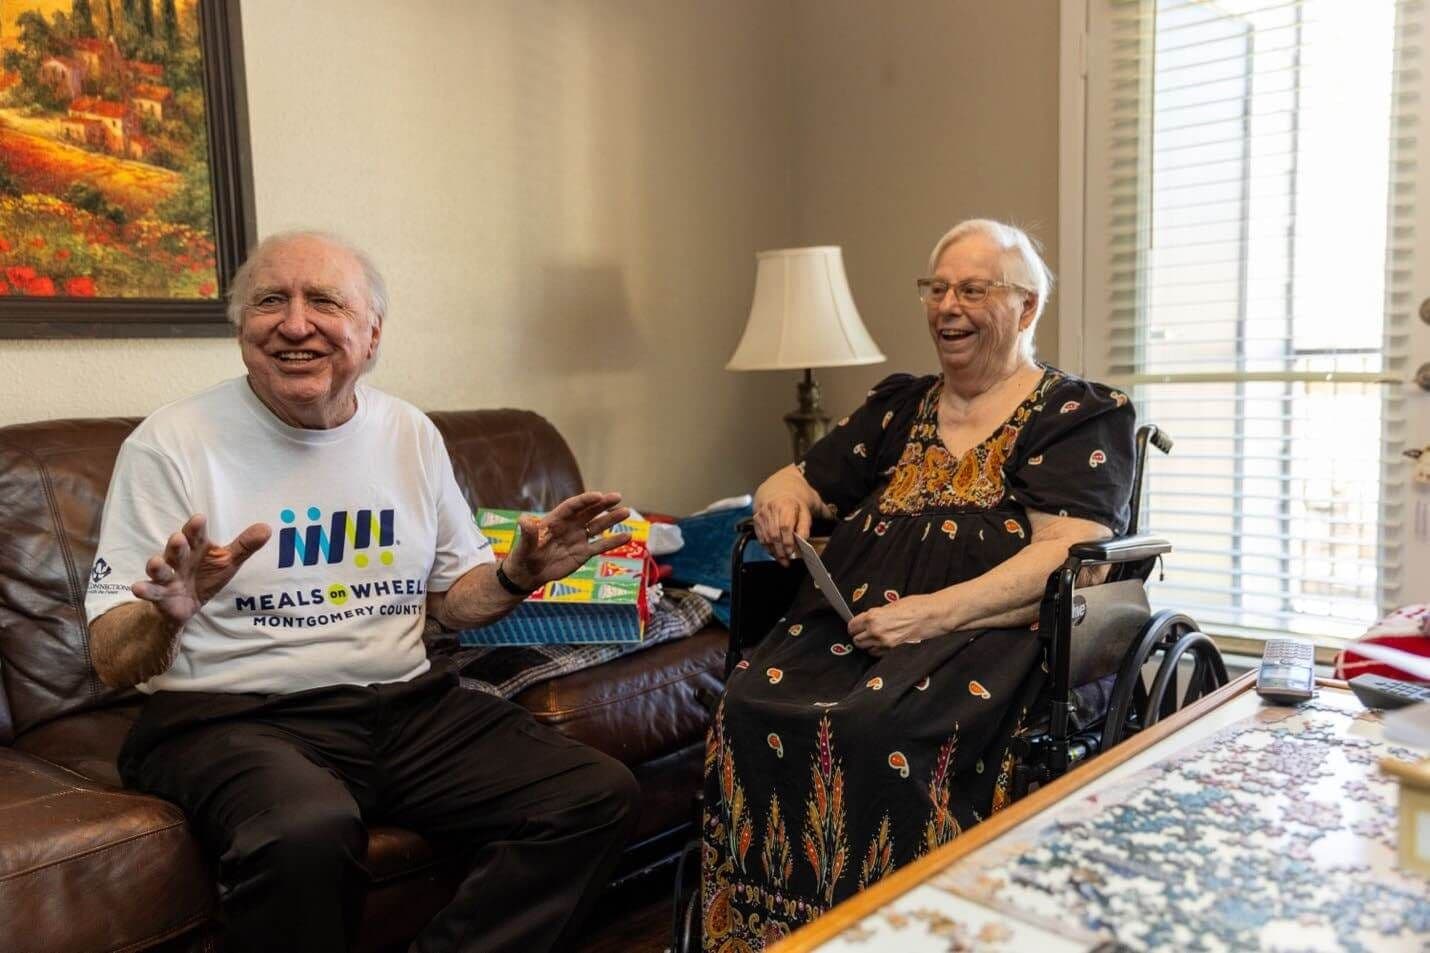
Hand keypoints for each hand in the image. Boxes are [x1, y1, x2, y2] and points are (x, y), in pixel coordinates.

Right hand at [130, 514, 271, 628]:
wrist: (187, 604)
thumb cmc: (206, 575)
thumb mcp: (228, 562)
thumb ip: (245, 546)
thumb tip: (267, 528)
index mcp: (195, 548)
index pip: (195, 536)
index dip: (195, 528)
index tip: (199, 519)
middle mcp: (179, 559)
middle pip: (176, 550)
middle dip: (177, 545)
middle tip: (178, 539)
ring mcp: (167, 577)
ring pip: (160, 569)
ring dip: (157, 565)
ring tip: (156, 563)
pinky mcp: (159, 594)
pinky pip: (151, 592)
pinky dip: (144, 590)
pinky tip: (137, 588)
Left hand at [503, 491, 631, 588]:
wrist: (529, 574)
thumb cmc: (523, 556)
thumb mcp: (524, 546)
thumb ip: (528, 533)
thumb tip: (524, 519)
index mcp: (555, 520)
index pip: (572, 506)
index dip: (585, 500)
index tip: (598, 495)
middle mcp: (570, 526)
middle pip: (589, 511)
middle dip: (603, 504)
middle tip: (617, 496)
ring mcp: (578, 538)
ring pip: (598, 526)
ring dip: (612, 519)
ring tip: (626, 512)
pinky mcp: (584, 552)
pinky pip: (601, 545)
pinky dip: (614, 541)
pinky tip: (628, 536)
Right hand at [753, 495, 811, 565]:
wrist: (779, 488)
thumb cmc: (795, 500)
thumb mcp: (807, 508)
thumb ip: (806, 524)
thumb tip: (805, 539)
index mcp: (786, 504)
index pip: (785, 526)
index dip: (788, 541)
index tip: (792, 551)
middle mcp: (772, 509)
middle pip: (774, 534)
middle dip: (781, 550)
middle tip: (787, 561)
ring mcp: (762, 514)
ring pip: (766, 537)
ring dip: (774, 551)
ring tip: (782, 560)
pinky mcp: (757, 519)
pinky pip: (760, 536)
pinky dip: (767, 547)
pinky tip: (774, 553)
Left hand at [849, 594, 944, 655]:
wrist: (932, 616)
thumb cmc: (914, 606)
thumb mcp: (891, 605)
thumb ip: (877, 614)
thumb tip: (867, 620)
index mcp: (873, 617)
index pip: (852, 626)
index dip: (853, 626)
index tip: (855, 626)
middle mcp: (876, 631)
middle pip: (857, 640)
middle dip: (859, 635)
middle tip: (864, 631)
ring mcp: (885, 643)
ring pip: (865, 648)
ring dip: (867, 643)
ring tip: (874, 637)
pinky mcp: (893, 651)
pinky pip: (877, 653)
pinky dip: (876, 649)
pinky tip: (882, 642)